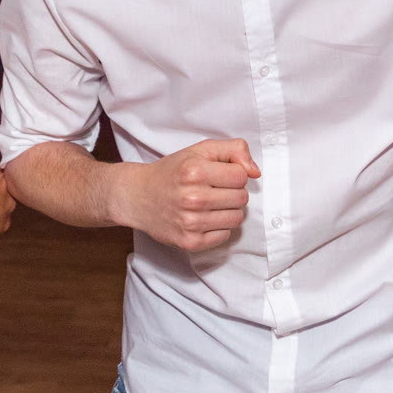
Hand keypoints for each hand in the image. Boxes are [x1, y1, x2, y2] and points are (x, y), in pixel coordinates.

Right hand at [112, 138, 260, 251]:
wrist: (137, 197)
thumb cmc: (172, 172)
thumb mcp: (199, 151)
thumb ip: (233, 150)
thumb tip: (255, 172)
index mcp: (194, 171)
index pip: (241, 176)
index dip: (233, 174)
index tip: (217, 175)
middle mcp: (192, 198)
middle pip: (242, 198)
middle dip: (231, 192)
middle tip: (212, 190)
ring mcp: (191, 223)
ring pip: (237, 218)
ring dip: (227, 210)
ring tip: (209, 204)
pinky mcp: (190, 242)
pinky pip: (225, 236)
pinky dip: (218, 227)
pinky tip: (203, 218)